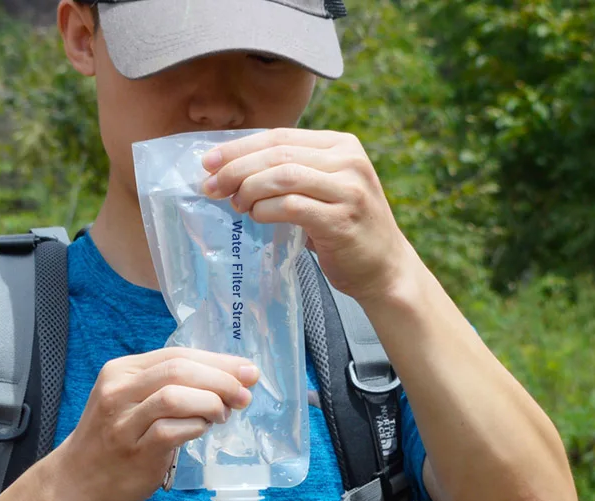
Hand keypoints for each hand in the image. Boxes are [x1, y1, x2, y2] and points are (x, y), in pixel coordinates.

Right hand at [56, 347, 258, 500]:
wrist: (76, 483)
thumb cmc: (112, 441)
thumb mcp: (130, 401)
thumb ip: (169, 387)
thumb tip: (227, 381)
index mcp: (121, 371)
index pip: (177, 354)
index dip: (218, 361)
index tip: (248, 371)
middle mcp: (119, 391)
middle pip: (179, 370)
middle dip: (221, 379)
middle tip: (244, 394)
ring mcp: (124, 422)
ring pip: (175, 396)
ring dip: (210, 402)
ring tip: (222, 415)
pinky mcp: (135, 451)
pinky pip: (173, 431)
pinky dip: (196, 427)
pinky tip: (202, 430)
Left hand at [201, 128, 415, 304]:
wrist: (385, 269)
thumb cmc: (346, 231)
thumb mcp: (324, 190)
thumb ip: (293, 174)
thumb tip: (234, 171)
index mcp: (342, 145)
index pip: (280, 137)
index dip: (240, 147)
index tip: (209, 161)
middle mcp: (348, 161)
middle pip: (278, 154)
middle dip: (236, 168)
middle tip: (210, 185)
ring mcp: (348, 190)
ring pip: (283, 176)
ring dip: (249, 189)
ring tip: (234, 204)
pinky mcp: (341, 220)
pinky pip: (292, 207)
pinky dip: (266, 211)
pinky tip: (255, 217)